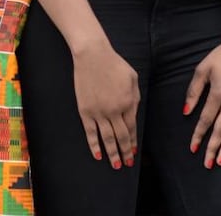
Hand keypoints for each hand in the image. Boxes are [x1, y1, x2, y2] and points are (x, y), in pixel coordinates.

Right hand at [72, 41, 139, 168]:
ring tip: (116, 165)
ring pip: (107, 138)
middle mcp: (115, 110)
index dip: (133, 141)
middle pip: (121, 136)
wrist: (92, 55)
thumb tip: (133, 112)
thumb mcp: (132, 77)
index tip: (134, 151)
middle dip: (125, 152)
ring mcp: (99, 112)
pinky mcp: (85, 111)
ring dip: (112, 153)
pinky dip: (94, 145)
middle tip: (127, 163)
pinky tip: (98, 155)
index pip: (132, 127)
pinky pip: (90, 132)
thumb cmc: (114, 63)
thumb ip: (135, 96)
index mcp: (129, 102)